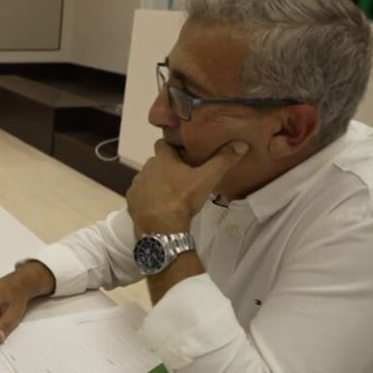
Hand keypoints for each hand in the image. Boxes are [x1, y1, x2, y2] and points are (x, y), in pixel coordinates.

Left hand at [127, 140, 247, 235]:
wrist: (161, 228)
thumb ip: (223, 160)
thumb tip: (241, 143)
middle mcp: (146, 168)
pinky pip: (140, 195)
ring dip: (157, 183)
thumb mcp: (207, 178)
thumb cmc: (183, 199)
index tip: (183, 154)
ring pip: (148, 179)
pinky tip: (159, 206)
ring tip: (172, 194)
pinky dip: (148, 198)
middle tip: (183, 177)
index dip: (172, 147)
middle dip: (167, 167)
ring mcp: (136, 185)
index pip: (163, 143)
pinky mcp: (131, 202)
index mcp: (162, 158)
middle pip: (157, 163)